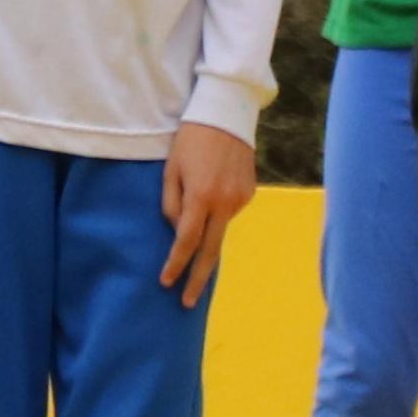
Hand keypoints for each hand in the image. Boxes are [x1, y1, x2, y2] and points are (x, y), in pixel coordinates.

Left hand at [158, 123, 255, 298]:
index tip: (167, 283)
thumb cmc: (190, 138)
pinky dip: (218, 211)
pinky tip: (213, 188)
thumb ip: (171, 203)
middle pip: (210, 252)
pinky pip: (229, 211)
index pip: (186, 241)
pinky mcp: (250, 193)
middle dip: (197, 279)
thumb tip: (177, 231)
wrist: (227, 113)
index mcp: (201, 197)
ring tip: (197, 202)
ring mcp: (241, 200)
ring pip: (219, 228)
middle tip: (187, 303)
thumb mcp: (171, 168)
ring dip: (206, 232)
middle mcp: (225, 203)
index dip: (175, 265)